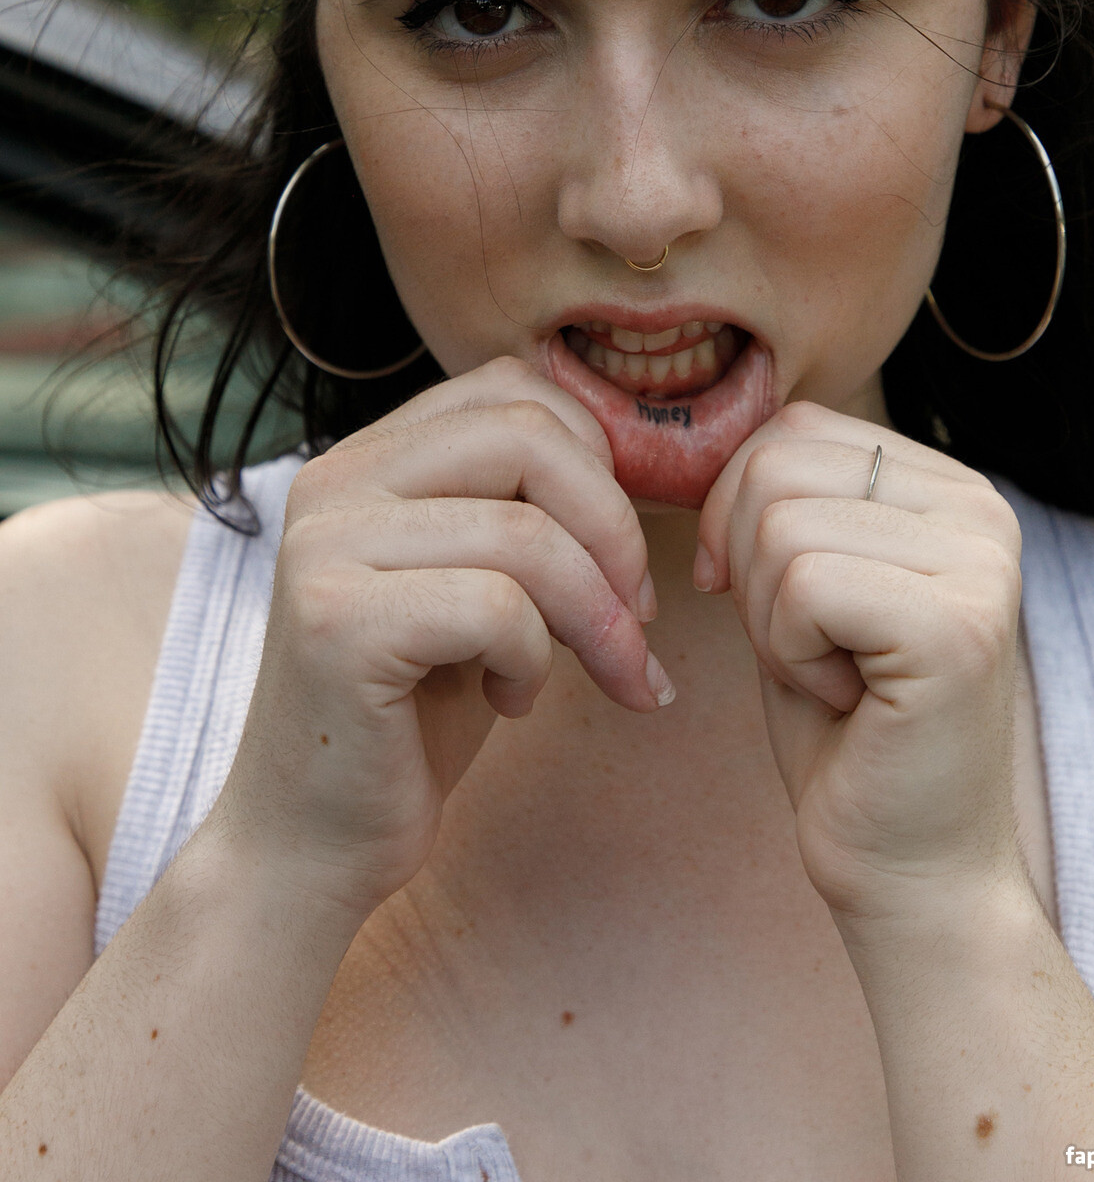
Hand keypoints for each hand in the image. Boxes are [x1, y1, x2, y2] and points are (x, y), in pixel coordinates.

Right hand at [208, 358, 664, 928]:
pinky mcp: (336, 620)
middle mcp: (335, 479)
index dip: (598, 461)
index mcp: (371, 456)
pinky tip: (509, 702)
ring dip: (596, 616)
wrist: (314, 844)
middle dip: (615, 530)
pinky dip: (535, 662)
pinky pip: (497, 608)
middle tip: (634, 618)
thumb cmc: (416, 714)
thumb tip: (640, 458)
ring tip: (597, 672)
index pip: (515, 389)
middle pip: (530, 437)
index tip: (622, 554)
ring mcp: (324, 545)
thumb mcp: (480, 583)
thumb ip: (524, 509)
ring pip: (527, 534)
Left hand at [698, 402, 1026, 930]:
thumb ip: (783, 504)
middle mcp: (982, 508)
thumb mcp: (806, 588)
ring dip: (770, 621)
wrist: (907, 872)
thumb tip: (710, 446)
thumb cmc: (845, 734)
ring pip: (779, 526)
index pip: (793, 428)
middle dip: (745, 567)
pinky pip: (802, 587)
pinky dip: (789, 654)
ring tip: (834, 676)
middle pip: (776, 466)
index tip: (763, 600)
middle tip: (807, 650)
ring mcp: (981, 564)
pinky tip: (847, 700)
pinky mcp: (959, 626)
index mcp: (949, 487)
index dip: (735, 512)